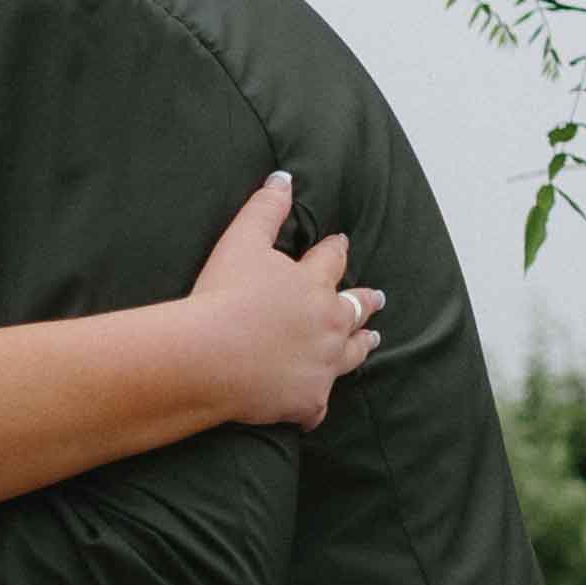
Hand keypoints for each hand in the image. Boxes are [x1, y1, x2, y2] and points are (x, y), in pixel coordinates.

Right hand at [190, 171, 379, 428]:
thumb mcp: (240, 241)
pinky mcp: (308, 401)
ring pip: (352, 355)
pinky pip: (317, 406)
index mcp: (313, 284)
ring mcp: (322, 365)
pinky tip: (314, 405)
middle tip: (377, 297)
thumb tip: (283, 178)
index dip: (336, 250)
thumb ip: (265, 208)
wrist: (208, 357)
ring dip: (362, 345)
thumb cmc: (221, 296)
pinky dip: (314, 404)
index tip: (341, 244)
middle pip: (355, 309)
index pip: (333, 259)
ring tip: (371, 341)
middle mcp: (328, 324)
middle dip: (365, 301)